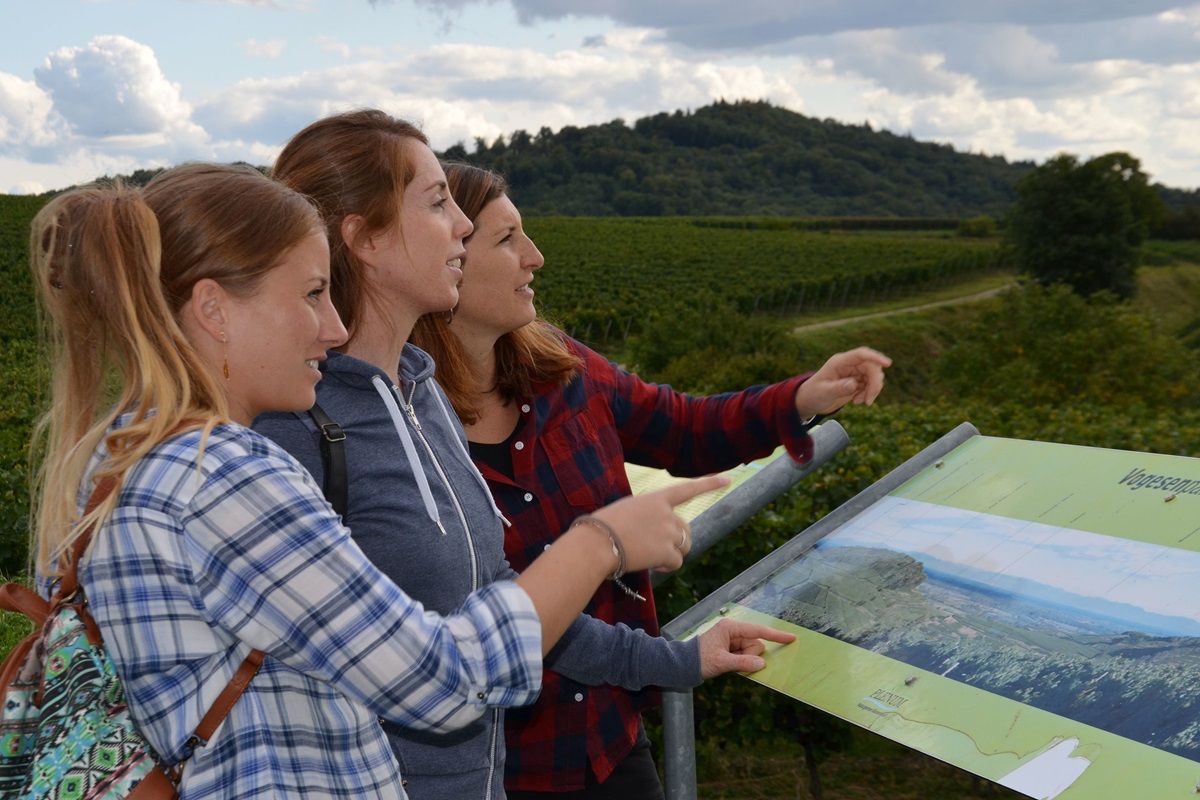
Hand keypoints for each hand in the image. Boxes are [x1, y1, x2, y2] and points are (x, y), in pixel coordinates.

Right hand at [591, 474, 727, 573]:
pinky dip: (667, 566)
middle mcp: (666, 513)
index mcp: (655, 499)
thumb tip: (651, 534)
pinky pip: (677, 562)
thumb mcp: (625, 511)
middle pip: (686, 528)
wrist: (596, 543)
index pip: (687, 488)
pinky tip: (652, 566)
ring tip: (652, 558)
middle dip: (679, 540)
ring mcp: (668, 531)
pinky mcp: (667, 551)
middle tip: (660, 550)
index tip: (728, 479)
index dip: (709, 483)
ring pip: (684, 546)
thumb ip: (645, 516)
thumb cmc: (601, 528)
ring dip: (672, 554)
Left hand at [699, 619, 795, 678]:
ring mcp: (732, 640)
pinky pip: (746, 656)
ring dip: (745, 660)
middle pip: (756, 644)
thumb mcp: (721, 662)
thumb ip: (743, 663)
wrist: (683, 665)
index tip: (792, 637)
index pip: (758, 631)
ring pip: (752, 652)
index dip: (776, 635)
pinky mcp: (731, 648)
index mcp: (730, 627)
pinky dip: (742, 662)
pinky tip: (729, 664)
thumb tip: (762, 664)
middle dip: (750, 656)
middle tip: (731, 661)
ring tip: (727, 663)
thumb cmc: (699, 660)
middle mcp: (733, 631)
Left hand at [793, 346, 891, 418]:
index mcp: (839, 362)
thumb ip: (838, 388)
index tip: (888, 364)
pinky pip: (871, 385)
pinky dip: (869, 394)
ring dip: (872, 390)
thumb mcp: (824, 393)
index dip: (875, 357)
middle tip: (868, 401)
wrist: (810, 402)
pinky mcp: (858, 381)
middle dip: (875, 384)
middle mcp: (849, 365)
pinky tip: (858, 401)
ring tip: (860, 402)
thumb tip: (854, 385)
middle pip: (872, 367)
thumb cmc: (813, 394)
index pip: (861, 354)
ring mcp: (854, 372)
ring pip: (874, 376)